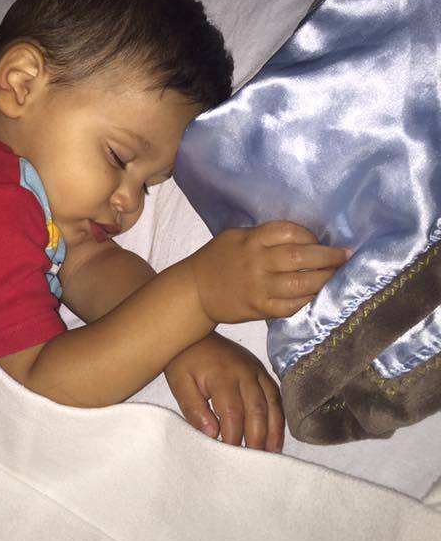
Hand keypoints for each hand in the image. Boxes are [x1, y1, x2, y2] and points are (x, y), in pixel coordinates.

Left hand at [165, 334, 283, 450]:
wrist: (194, 330)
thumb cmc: (184, 360)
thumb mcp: (179, 383)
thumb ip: (193, 408)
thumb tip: (211, 433)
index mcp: (222, 375)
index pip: (232, 412)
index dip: (234, 436)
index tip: (230, 455)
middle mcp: (244, 372)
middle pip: (257, 409)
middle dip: (257, 438)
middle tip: (253, 461)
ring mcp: (256, 370)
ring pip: (272, 403)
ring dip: (273, 430)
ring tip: (270, 453)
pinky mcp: (260, 370)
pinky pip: (275, 395)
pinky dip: (278, 416)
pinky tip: (275, 434)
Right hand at [191, 221, 348, 323]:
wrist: (194, 291)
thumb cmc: (216, 260)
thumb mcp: (235, 237)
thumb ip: (262, 236)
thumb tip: (299, 237)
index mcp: (251, 240)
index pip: (289, 232)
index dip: (309, 235)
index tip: (319, 240)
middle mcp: (256, 262)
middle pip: (299, 257)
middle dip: (327, 257)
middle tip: (345, 257)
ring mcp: (258, 287)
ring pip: (300, 284)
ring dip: (324, 280)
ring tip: (338, 276)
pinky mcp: (259, 308)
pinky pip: (291, 306)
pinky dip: (308, 300)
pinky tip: (319, 296)